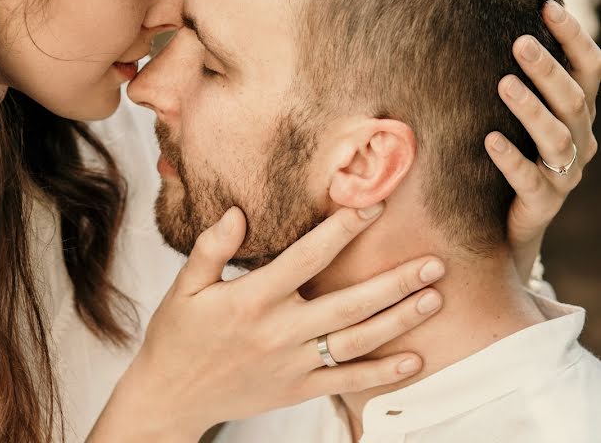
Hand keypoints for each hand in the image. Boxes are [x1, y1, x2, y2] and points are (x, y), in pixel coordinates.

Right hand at [89, 204, 445, 441]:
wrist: (169, 397)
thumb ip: (211, 248)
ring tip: (433, 298)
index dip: (341, 230)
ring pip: (356, 341)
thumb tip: (238, 213)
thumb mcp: (184, 287)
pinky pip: (346, 382)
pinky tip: (414, 359)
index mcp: (251, 300)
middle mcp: (278, 332)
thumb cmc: (176, 336)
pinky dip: (382, 373)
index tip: (372, 206)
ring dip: (399, 320)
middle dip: (394, 282)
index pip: (306, 258)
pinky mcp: (296, 389)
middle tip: (434, 263)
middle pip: (348, 303)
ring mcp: (291, 364)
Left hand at [485, 1, 599, 282]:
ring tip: (503, 83)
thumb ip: (515, 83)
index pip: (589, 69)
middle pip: (574, 100)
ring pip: (557, 138)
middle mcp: (579, 141)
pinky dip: (511, 158)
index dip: (573, 38)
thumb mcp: (517, 119)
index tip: (547, 6)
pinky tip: (490, 140)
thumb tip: (487, 28)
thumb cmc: (508, 159)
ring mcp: (564, 175)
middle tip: (520, 42)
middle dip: (548, 69)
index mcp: (578, 115)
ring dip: (531, 108)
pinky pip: (530, 180)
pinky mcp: (542, 203)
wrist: (506, 228)